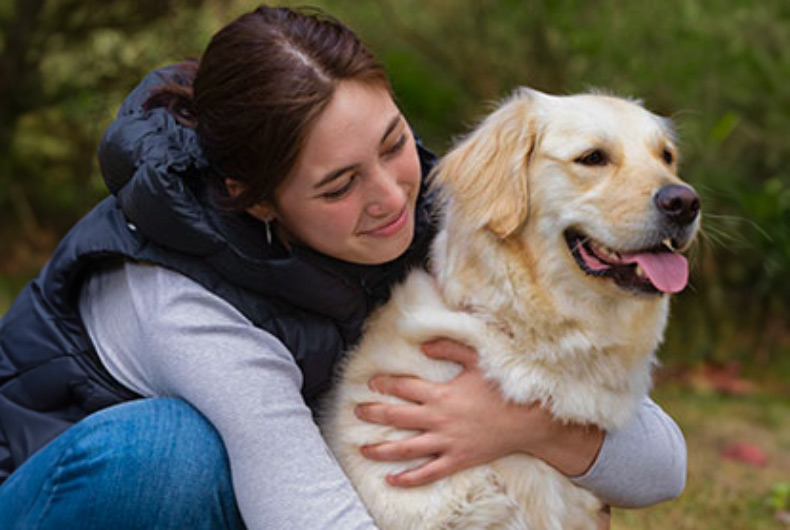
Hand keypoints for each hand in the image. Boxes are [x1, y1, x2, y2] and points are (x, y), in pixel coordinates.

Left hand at [354, 339, 604, 487]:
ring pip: (405, 449)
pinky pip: (428, 473)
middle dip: (373, 414)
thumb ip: (449, 349)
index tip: (371, 383)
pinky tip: (392, 480)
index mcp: (441, 394)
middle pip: (396, 417)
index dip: (385, 384)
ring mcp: (446, 443)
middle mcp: (438, 419)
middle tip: (357, 412)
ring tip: (363, 449)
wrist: (528, 421)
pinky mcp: (457, 460)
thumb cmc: (503, 389)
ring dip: (381, 450)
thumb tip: (423, 347)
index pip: (403, 388)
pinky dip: (408, 479)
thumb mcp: (477, 360)